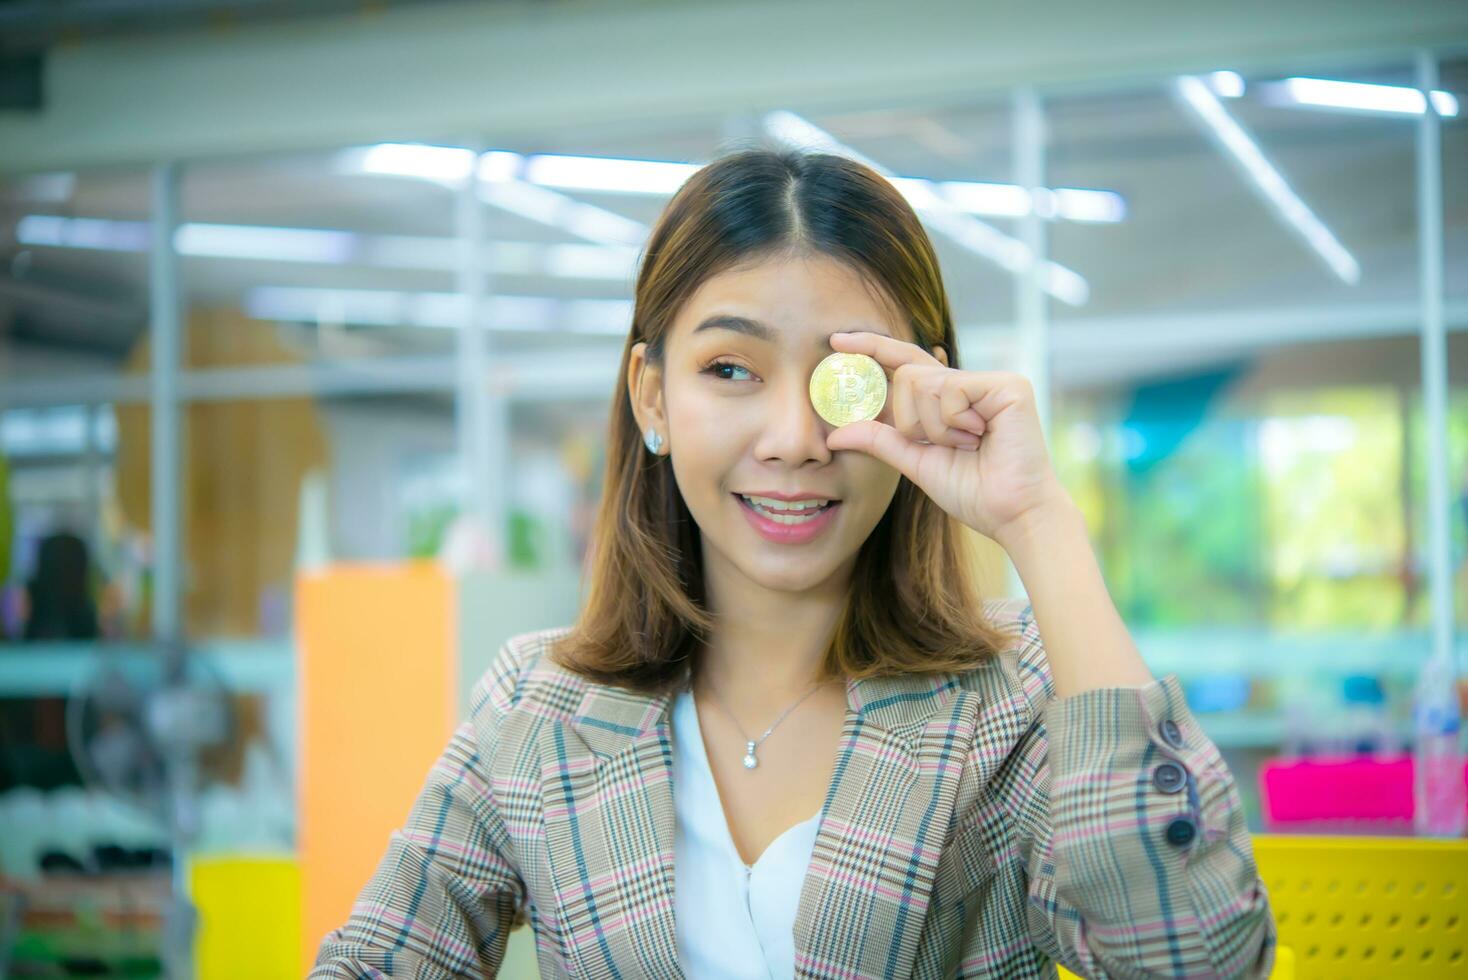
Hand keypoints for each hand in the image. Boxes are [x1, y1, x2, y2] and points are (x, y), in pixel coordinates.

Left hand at [823, 331, 1072, 542]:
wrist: (1012, 515)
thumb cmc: (974, 493)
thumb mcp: (916, 462)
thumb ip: (880, 441)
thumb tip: (834, 435)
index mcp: (948, 400)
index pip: (904, 363)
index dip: (872, 348)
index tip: (835, 341)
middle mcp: (969, 385)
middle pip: (906, 375)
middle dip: (909, 419)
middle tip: (941, 444)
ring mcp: (990, 382)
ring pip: (923, 382)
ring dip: (933, 427)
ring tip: (967, 445)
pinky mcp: (1008, 385)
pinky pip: (950, 390)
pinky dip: (952, 421)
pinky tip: (979, 437)